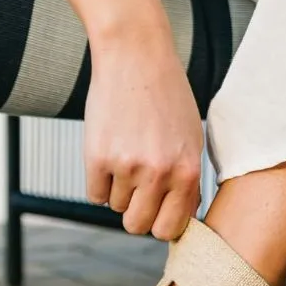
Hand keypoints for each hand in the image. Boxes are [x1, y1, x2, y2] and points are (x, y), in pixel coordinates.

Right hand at [84, 23, 202, 239]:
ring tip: (126, 154)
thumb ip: (186, 181)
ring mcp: (127, 166)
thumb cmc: (166, 96)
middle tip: (136, 189)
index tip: (157, 210)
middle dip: (136, 213)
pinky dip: (99, 181)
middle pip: (138, 226)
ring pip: (116, 207)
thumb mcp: (191, 139)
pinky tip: (109, 154)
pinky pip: (94, 194)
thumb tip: (179, 220)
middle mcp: (160, 173)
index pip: (170, 228)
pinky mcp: (98, 157)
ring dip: (118, 189)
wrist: (136, 57)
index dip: (161, 222)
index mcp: (188, 172)